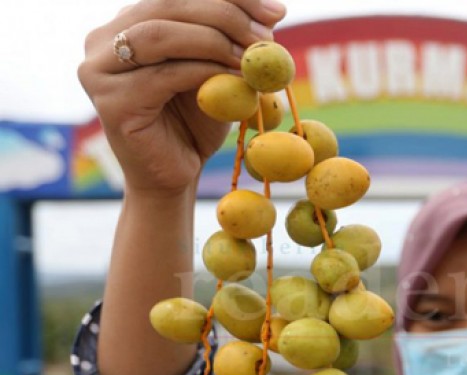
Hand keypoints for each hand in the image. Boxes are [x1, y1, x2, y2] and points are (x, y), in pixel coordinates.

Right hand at [77, 0, 285, 194]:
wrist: (176, 175)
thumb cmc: (196, 123)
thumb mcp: (217, 72)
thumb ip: (233, 41)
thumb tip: (274, 13)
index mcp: (128, 22)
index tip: (277, 12)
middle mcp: (103, 39)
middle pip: (168, 5)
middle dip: (226, 15)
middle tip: (266, 36)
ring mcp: (99, 69)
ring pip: (160, 35)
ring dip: (214, 40)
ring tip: (251, 58)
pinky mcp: (110, 101)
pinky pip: (164, 75)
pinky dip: (205, 71)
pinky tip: (234, 78)